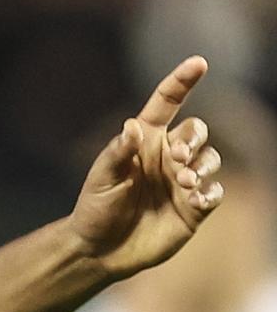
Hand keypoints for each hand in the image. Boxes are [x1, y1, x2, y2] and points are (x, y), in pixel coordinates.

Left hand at [68, 56, 223, 277]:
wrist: (101, 249)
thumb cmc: (95, 208)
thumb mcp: (100, 179)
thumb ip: (117, 152)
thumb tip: (133, 125)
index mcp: (144, 140)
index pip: (167, 103)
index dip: (182, 81)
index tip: (199, 62)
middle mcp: (168, 156)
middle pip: (196, 130)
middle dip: (193, 138)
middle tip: (177, 157)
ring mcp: (183, 180)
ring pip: (211, 158)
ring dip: (202, 166)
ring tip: (184, 182)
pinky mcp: (195, 206)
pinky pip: (215, 191)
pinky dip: (211, 191)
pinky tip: (196, 199)